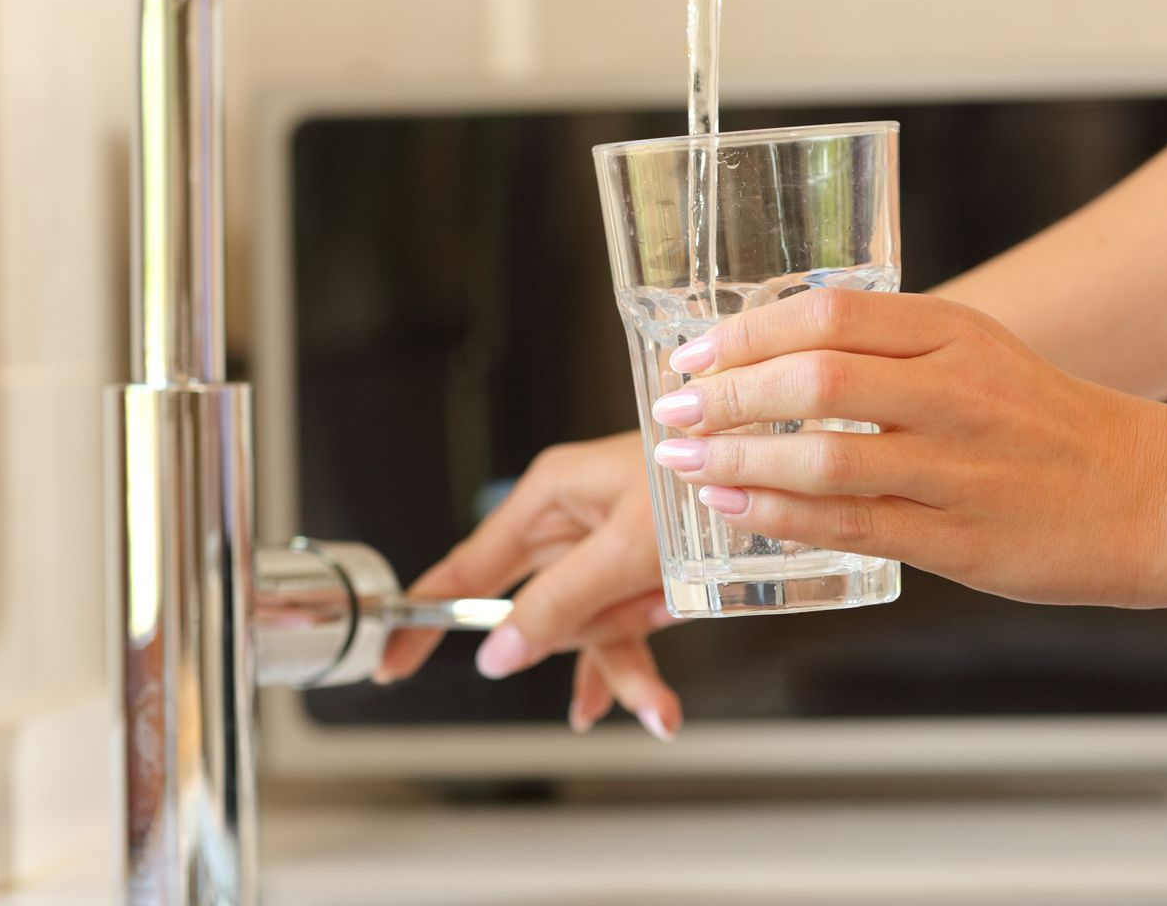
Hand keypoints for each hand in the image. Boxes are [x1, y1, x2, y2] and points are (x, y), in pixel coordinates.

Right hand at [374, 432, 683, 739]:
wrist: (777, 460)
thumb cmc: (700, 479)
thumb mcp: (626, 548)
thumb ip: (559, 602)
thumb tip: (498, 652)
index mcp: (548, 497)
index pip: (465, 567)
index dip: (425, 616)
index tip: (390, 661)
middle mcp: (571, 521)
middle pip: (539, 610)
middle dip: (579, 646)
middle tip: (618, 649)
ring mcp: (605, 547)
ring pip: (587, 628)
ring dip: (622, 665)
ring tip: (659, 705)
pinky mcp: (639, 566)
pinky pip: (622, 627)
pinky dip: (638, 665)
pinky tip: (653, 706)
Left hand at [650, 288, 1166, 607]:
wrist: (1154, 495)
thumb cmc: (1045, 423)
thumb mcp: (976, 352)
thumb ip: (886, 347)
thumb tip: (770, 353)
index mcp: (955, 332)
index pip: (828, 313)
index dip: (746, 333)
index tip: (693, 353)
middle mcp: (956, 392)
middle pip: (816, 379)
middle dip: (726, 393)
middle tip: (672, 406)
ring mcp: (959, 468)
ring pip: (825, 457)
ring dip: (739, 456)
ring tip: (684, 459)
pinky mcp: (960, 538)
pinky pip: (851, 524)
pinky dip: (780, 513)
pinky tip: (734, 505)